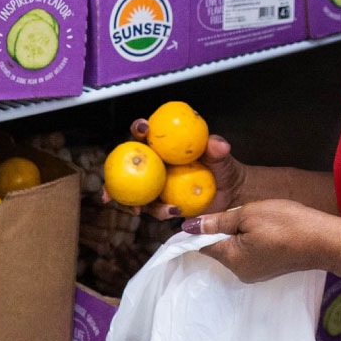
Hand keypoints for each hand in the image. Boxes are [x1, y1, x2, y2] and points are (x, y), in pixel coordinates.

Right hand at [101, 118, 247, 219]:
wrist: (231, 193)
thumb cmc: (224, 168)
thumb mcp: (222, 157)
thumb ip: (218, 149)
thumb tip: (218, 144)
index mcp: (165, 146)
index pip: (147, 133)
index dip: (140, 128)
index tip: (143, 129)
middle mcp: (156, 164)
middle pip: (127, 166)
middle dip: (111, 178)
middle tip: (109, 189)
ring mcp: (157, 184)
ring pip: (135, 192)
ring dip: (131, 202)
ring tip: (139, 209)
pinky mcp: (163, 202)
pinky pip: (154, 208)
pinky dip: (158, 212)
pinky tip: (171, 212)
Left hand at [185, 200, 332, 282]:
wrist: (322, 240)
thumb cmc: (285, 224)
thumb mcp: (248, 214)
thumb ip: (219, 222)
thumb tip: (191, 226)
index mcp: (231, 259)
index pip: (202, 246)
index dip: (199, 230)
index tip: (203, 213)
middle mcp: (240, 272)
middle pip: (220, 248)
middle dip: (223, 230)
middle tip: (241, 211)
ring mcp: (255, 274)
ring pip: (235, 250)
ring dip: (239, 234)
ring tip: (257, 218)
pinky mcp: (268, 270)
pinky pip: (250, 254)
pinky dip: (251, 240)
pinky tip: (267, 229)